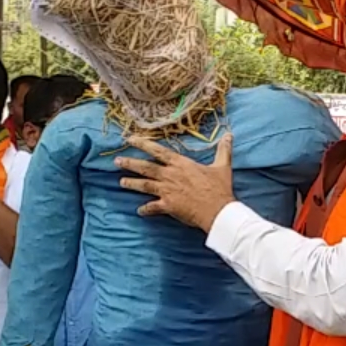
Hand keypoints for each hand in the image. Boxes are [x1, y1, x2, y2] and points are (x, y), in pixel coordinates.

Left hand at [115, 133, 236, 231]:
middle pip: (145, 167)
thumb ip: (223, 150)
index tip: (130, 139)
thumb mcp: (222, 166)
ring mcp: (167, 190)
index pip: (158, 151)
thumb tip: (229, 135)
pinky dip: (145, 209)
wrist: (218, 210)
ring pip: (144, 185)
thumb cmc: (219, 188)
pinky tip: (139, 210)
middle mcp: (170, 175)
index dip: (142, 144)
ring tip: (121, 182)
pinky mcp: (168, 205)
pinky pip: (152, 207)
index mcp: (181, 164)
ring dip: (132, 183)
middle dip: (130, 163)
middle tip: (116, 161)